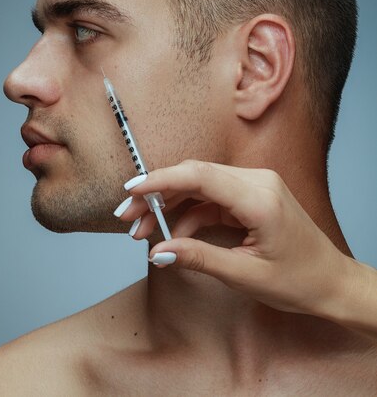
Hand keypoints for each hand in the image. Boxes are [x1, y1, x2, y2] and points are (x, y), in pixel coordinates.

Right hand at [120, 159, 348, 318]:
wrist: (332, 282)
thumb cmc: (298, 281)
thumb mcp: (245, 275)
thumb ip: (199, 258)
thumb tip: (158, 251)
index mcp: (259, 197)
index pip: (200, 176)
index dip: (161, 180)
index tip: (131, 191)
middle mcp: (257, 181)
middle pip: (195, 176)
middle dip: (157, 195)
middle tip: (127, 218)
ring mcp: (255, 185)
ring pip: (200, 185)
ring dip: (170, 205)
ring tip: (141, 230)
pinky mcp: (251, 194)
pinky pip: (212, 197)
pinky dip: (189, 213)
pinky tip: (172, 235)